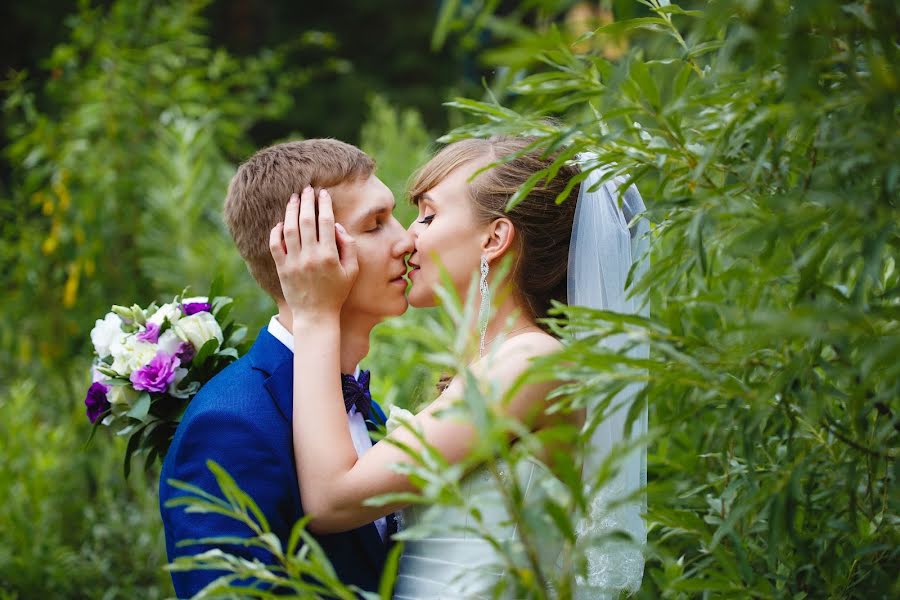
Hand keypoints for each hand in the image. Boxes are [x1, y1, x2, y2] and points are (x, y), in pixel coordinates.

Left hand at [269, 186, 358, 322]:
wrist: (316, 315)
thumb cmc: (337, 293)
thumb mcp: (352, 271)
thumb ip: (349, 247)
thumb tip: (338, 226)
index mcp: (329, 255)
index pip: (326, 222)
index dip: (324, 204)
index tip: (323, 193)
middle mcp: (310, 256)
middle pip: (306, 220)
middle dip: (307, 201)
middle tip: (307, 189)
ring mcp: (294, 262)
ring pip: (289, 229)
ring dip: (291, 211)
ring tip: (293, 198)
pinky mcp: (282, 268)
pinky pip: (275, 245)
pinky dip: (276, 231)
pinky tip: (281, 222)